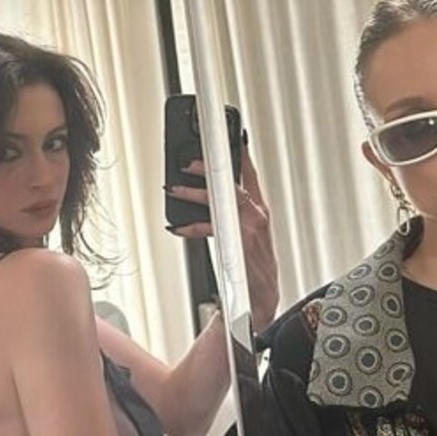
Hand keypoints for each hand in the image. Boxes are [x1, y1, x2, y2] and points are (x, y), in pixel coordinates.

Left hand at [166, 143, 278, 331]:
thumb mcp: (250, 233)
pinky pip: (210, 228)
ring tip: (176, 189)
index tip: (227, 138)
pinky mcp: (238, 241)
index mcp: (260, 209)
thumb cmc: (252, 266)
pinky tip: (179, 227)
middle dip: (208, 168)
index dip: (239, 153)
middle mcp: (257, 214)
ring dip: (194, 194)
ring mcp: (249, 227)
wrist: (258, 297)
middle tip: (188, 162)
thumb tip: (210, 194)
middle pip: (232, 181)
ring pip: (220, 200)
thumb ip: (236, 211)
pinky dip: (192, 227)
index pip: (249, 173)